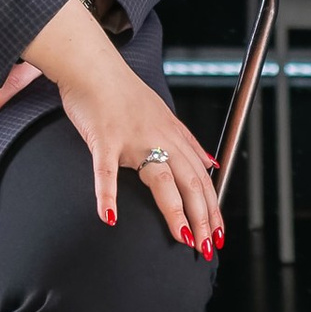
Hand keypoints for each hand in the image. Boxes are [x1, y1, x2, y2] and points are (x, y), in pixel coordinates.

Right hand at [23, 0, 223, 258]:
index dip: (212, 207)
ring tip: (182, 237)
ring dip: (175, 211)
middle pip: (190, 182)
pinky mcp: (104, 139)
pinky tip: (109, 217)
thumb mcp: (164, 114)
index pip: (201, 177)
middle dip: (203, 217)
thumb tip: (212, 163)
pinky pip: (107, 171)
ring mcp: (132, 140)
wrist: (93, 66)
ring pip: (161, 180)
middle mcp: (159, 138)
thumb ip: (188, 141)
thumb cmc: (122, 91)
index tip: (217, 232)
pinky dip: (107, 195)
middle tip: (206, 246)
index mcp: (173, 135)